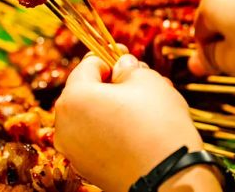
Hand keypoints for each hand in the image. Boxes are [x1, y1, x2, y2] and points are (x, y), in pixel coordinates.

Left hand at [55, 53, 219, 191]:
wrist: (170, 179)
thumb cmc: (158, 125)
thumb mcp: (147, 80)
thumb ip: (128, 67)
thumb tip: (121, 66)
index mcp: (74, 97)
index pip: (88, 65)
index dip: (109, 57)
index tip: (126, 56)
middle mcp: (64, 123)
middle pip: (86, 91)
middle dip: (111, 84)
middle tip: (138, 82)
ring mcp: (72, 149)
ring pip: (90, 115)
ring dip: (111, 106)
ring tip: (142, 106)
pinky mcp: (85, 167)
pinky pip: (94, 138)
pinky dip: (109, 129)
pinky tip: (136, 129)